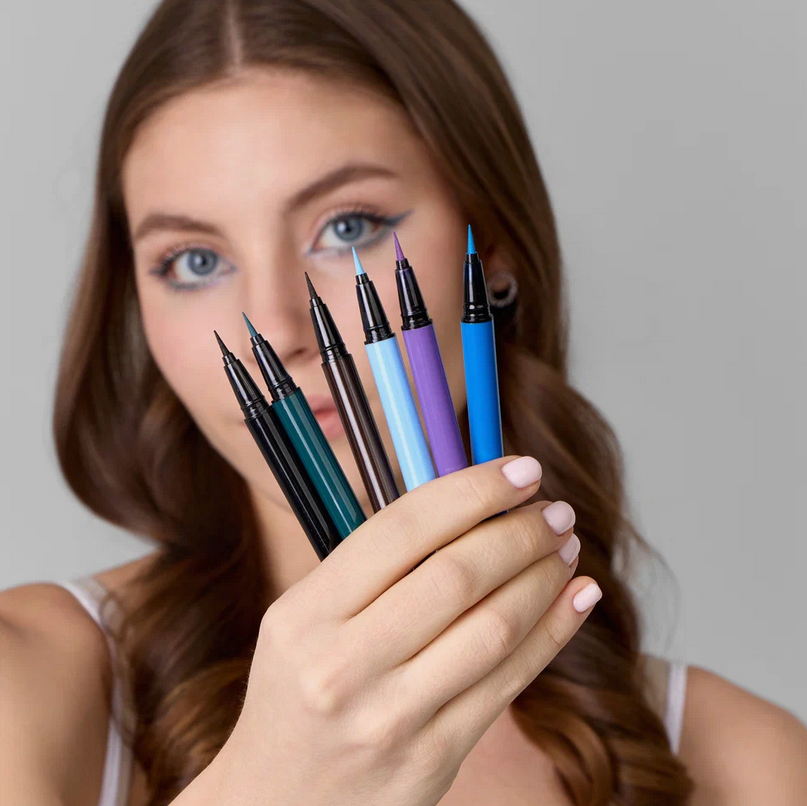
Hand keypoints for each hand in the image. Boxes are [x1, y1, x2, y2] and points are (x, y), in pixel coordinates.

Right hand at [205, 456, 598, 805]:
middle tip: (552, 510)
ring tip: (564, 547)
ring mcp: (391, 717)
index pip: (402, 529)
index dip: (472, 491)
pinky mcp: (433, 759)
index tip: (519, 470)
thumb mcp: (307, 618)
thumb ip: (377, 565)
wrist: (279, 801)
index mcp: (305, 614)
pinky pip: (509, 682)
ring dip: (543, 576)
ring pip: (493, 627)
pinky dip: (552, 632)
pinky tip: (576, 598)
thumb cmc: (299, 691)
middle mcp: (343, 664)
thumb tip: (470, 504)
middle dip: (519, 531)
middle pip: (456, 574)